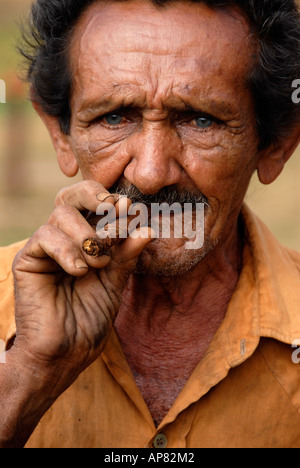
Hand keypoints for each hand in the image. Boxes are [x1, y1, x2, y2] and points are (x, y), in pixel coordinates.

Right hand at [11, 180, 151, 391]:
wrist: (66, 352)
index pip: (94, 206)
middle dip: (95, 196)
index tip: (131, 208)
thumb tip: (145, 227)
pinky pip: (45, 237)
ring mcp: (45, 248)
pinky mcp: (27, 260)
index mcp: (85, 241)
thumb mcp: (115, 282)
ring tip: (99, 263)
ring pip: (61, 213)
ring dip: (88, 234)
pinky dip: (67, 250)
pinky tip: (79, 272)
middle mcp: (65, 239)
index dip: (112, 201)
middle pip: (72, 196)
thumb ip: (127, 255)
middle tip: (114, 209)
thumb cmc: (89, 319)